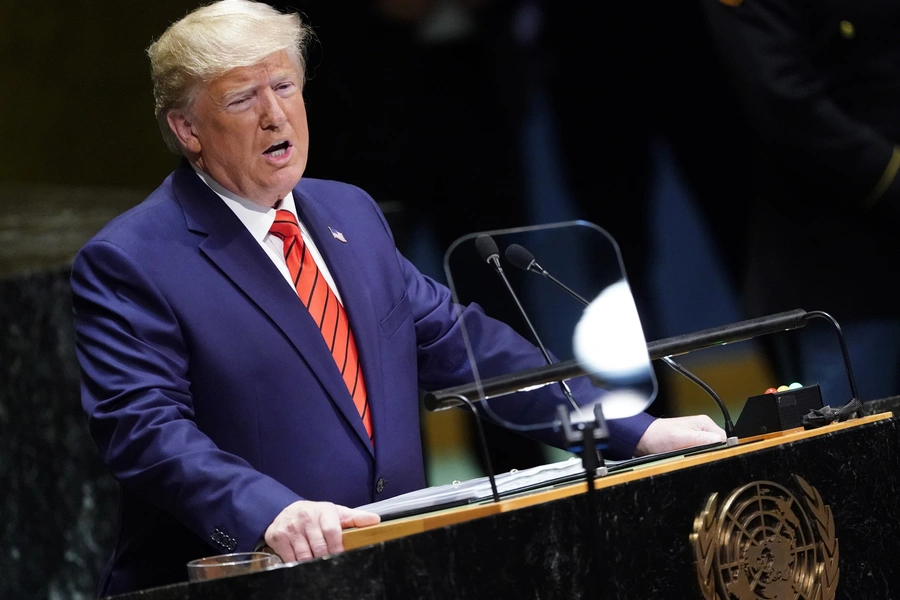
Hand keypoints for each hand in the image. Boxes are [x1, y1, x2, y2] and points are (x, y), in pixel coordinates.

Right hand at [264, 500, 380, 562]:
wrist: (286, 509)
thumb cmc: (316, 514)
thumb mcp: (336, 513)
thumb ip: (356, 518)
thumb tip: (376, 520)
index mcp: (323, 511)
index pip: (332, 531)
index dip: (337, 547)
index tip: (340, 556)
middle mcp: (305, 517)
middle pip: (319, 547)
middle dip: (325, 558)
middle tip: (329, 563)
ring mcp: (290, 527)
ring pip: (304, 555)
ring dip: (311, 563)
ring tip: (316, 563)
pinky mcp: (277, 536)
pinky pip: (289, 558)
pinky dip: (296, 563)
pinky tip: (301, 560)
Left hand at [634, 415, 726, 455]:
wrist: (643, 438)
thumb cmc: (659, 435)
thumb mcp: (681, 437)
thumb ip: (701, 439)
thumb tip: (720, 441)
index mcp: (705, 424)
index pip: (724, 439)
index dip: (721, 451)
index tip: (713, 457)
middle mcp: (703, 429)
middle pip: (718, 446)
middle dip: (710, 454)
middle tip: (696, 457)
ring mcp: (697, 437)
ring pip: (709, 451)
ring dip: (701, 456)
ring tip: (687, 456)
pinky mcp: (691, 444)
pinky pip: (700, 453)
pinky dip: (695, 457)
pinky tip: (686, 457)